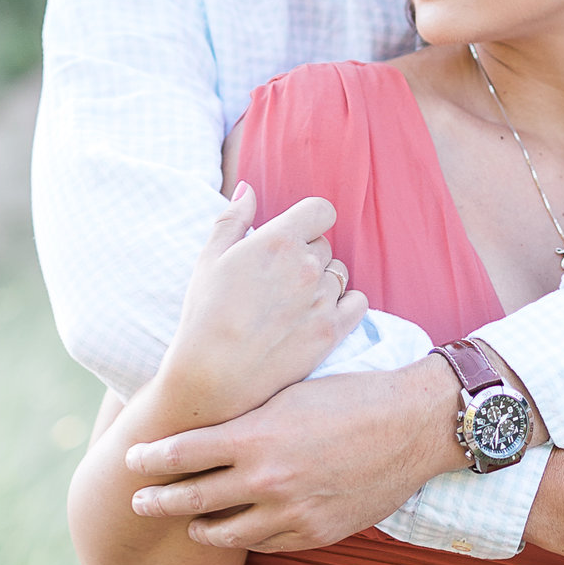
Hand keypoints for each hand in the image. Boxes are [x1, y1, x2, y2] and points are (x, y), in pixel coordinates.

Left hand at [124, 354, 463, 549]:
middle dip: (157, 501)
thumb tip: (203, 421)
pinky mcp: (316, 532)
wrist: (415, 424)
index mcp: (254, 436)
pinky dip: (249, 536)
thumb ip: (245, 415)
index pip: (178, 454)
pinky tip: (243, 527)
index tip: (133, 460)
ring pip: (224, 533)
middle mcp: (266, 478)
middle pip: (189, 499)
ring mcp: (291, 511)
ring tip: (191, 523)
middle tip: (140, 502)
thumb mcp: (291, 391)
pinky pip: (266, 544)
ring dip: (200, 528)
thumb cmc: (354, 395)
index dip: (148, 458)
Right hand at [156, 187, 365, 420]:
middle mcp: (307, 266)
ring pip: (339, 274)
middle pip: (326, 245)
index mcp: (278, 241)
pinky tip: (317, 315)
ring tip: (290, 304)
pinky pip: (358, 302)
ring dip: (322, 283)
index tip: (295, 237)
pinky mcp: (334, 330)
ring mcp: (324, 299)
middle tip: (277, 282)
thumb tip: (249, 189)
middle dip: (307, 256)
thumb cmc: (205, 314)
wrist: (213, 375)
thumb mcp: (209, 259)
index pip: (322, 210)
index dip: (309, 221)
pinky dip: (344, 305)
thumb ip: (233, 218)